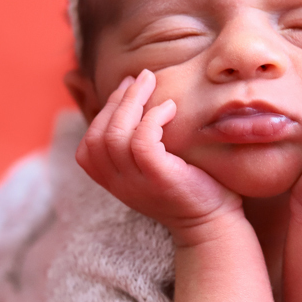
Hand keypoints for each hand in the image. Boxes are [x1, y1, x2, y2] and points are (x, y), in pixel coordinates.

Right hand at [76, 69, 241, 235]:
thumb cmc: (191, 189)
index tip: (126, 89)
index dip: (104, 112)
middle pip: (98, 136)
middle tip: (141, 77)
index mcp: (113, 183)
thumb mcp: (154, 168)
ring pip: (116, 135)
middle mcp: (119, 185)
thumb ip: (139, 146)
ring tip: (151, 82)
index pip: (88, 146)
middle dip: (117, 100)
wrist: (214, 224)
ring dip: (132, 101)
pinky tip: (170, 108)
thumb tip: (137, 101)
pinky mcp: (159, 178)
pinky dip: (153, 118)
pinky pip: (142, 141)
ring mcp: (137, 183)